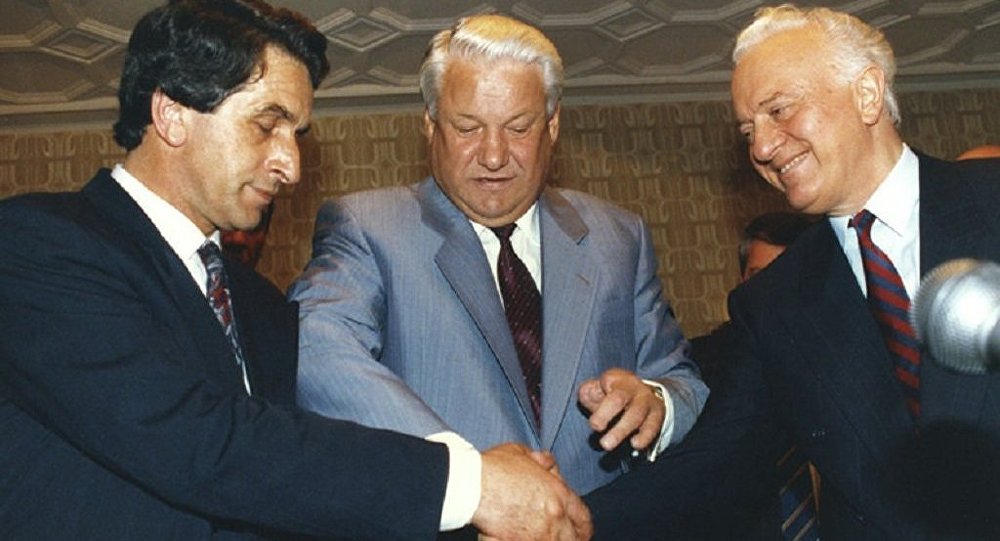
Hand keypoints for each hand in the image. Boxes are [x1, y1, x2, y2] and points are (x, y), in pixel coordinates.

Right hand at [473, 443, 591, 540]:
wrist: (473, 486)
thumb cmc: (494, 468)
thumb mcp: (521, 453)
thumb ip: (540, 460)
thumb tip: (547, 462)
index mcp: (558, 494)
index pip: (582, 516)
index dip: (583, 527)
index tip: (582, 532)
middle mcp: (553, 518)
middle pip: (573, 538)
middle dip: (572, 539)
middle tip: (566, 539)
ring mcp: (537, 536)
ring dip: (550, 540)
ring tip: (540, 538)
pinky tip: (520, 539)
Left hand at [578, 368, 665, 451]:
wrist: (646, 395)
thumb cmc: (614, 394)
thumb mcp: (599, 388)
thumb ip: (588, 392)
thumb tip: (585, 395)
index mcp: (616, 378)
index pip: (605, 384)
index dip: (598, 401)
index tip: (594, 424)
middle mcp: (633, 387)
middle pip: (618, 398)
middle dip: (605, 414)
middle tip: (595, 429)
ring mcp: (647, 401)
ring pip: (635, 414)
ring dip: (621, 430)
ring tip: (607, 445)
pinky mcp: (657, 415)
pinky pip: (652, 426)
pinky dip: (644, 436)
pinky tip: (635, 445)